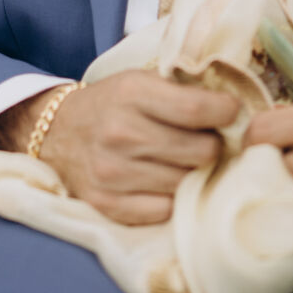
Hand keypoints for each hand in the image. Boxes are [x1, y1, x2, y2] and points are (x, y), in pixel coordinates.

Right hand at [0, 75, 237, 226]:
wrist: (56, 133)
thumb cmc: (111, 104)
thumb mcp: (140, 81)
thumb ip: (182, 90)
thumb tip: (237, 107)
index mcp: (132, 93)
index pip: (197, 108)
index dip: (225, 112)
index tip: (231, 113)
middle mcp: (121, 132)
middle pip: (200, 151)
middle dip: (212, 146)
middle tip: (207, 141)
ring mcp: (112, 172)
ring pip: (186, 183)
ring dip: (192, 174)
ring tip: (184, 162)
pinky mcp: (107, 205)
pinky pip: (164, 211)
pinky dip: (170, 199)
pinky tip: (164, 183)